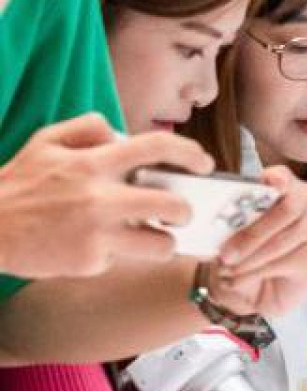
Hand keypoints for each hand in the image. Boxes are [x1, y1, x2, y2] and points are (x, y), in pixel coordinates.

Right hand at [0, 113, 210, 278]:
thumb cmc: (16, 183)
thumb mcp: (47, 140)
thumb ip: (90, 127)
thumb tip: (121, 133)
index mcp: (93, 163)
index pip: (158, 147)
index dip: (190, 152)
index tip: (204, 163)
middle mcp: (100, 198)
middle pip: (172, 205)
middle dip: (187, 211)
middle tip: (183, 213)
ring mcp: (96, 234)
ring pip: (159, 245)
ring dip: (164, 242)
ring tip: (155, 237)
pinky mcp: (88, 263)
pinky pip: (119, 259)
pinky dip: (114, 254)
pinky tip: (94, 247)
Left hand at [204, 166, 306, 317]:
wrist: (250, 290)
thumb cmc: (237, 253)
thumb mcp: (221, 237)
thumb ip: (221, 228)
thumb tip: (208, 231)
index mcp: (277, 190)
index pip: (282, 178)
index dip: (278, 179)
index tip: (270, 182)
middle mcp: (299, 206)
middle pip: (288, 209)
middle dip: (253, 233)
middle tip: (225, 254)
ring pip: (282, 240)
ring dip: (249, 259)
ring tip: (225, 270)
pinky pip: (282, 263)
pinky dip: (253, 274)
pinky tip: (236, 279)